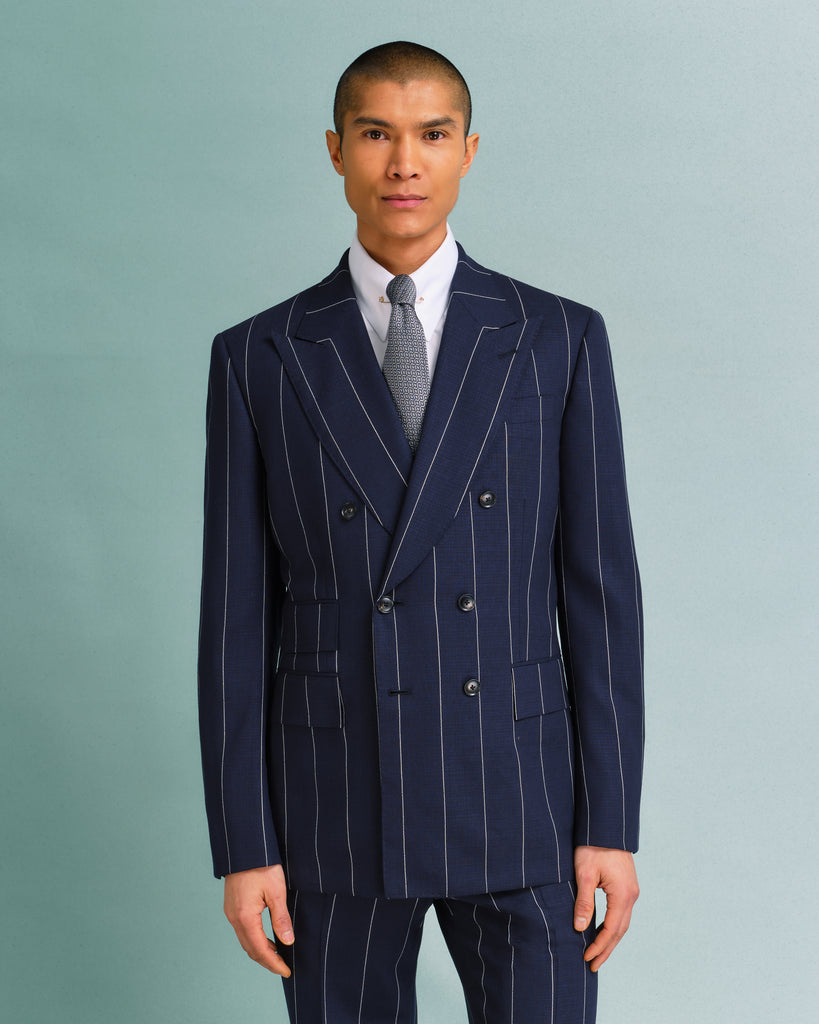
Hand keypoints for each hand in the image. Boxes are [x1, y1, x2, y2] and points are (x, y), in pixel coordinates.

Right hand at [223, 864, 293, 976]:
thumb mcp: (276, 890)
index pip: (260, 949)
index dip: (274, 963)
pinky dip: (254, 939)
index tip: (286, 971)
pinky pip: (242, 930)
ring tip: (277, 955)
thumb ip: (281, 918)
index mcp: (245, 916)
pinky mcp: (231, 905)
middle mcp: (234, 917)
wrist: (244, 847)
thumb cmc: (262, 865)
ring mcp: (231, 911)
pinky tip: (266, 937)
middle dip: (267, 961)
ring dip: (260, 951)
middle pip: (250, 949)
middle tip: (283, 968)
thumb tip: (287, 942)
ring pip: (245, 940)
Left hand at [573, 846, 638, 971]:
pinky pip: (621, 913)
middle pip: (620, 931)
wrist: (605, 825)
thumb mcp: (584, 873)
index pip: (611, 930)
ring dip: (610, 939)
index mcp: (623, 895)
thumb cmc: (592, 846)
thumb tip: (580, 928)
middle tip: (592, 966)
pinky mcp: (627, 885)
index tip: (586, 959)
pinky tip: (601, 931)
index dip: (599, 947)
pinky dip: (612, 926)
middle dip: (606, 949)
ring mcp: (632, 890)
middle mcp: (632, 895)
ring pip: (622, 923)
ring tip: (596, 954)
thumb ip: (584, 902)